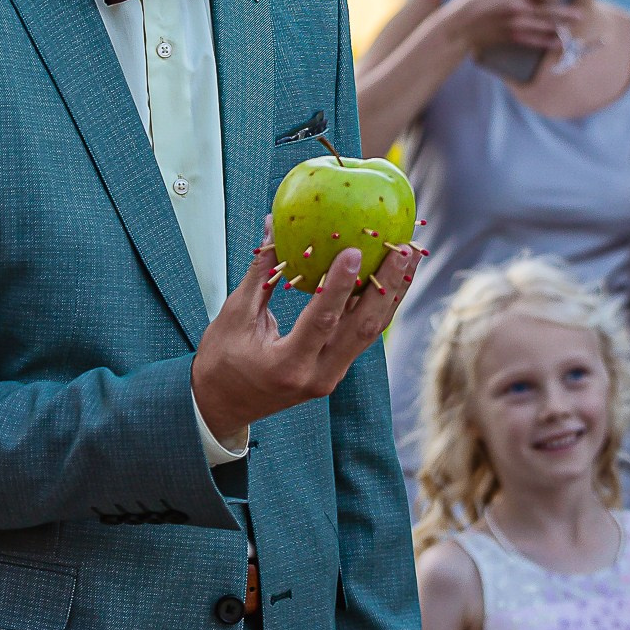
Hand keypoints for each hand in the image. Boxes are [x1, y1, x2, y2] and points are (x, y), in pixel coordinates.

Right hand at [191, 218, 422, 443]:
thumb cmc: (221, 361)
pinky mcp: (335, 370)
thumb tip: (275, 224)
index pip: (322, 321)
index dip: (340, 285)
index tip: (355, 250)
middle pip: (363, 329)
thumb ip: (261, 271)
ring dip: (391, 293)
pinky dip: (376, 305)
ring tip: (408, 256)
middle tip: (402, 248)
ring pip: (369, 332)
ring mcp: (331, 376)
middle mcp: (318, 376)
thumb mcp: (235, 314)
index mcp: (288, 365)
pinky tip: (389, 278)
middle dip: (387, 286)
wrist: (222, 405)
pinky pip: (361, 335)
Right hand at [437, 0, 572, 57]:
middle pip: (552, 11)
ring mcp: (517, 25)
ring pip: (547, 27)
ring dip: (562, 27)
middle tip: (579, 13)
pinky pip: (536, 41)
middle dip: (568, 12)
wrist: (459, 26)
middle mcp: (519, 8)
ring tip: (572, 24)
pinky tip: (558, 41)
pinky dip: (549, 42)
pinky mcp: (513, 38)